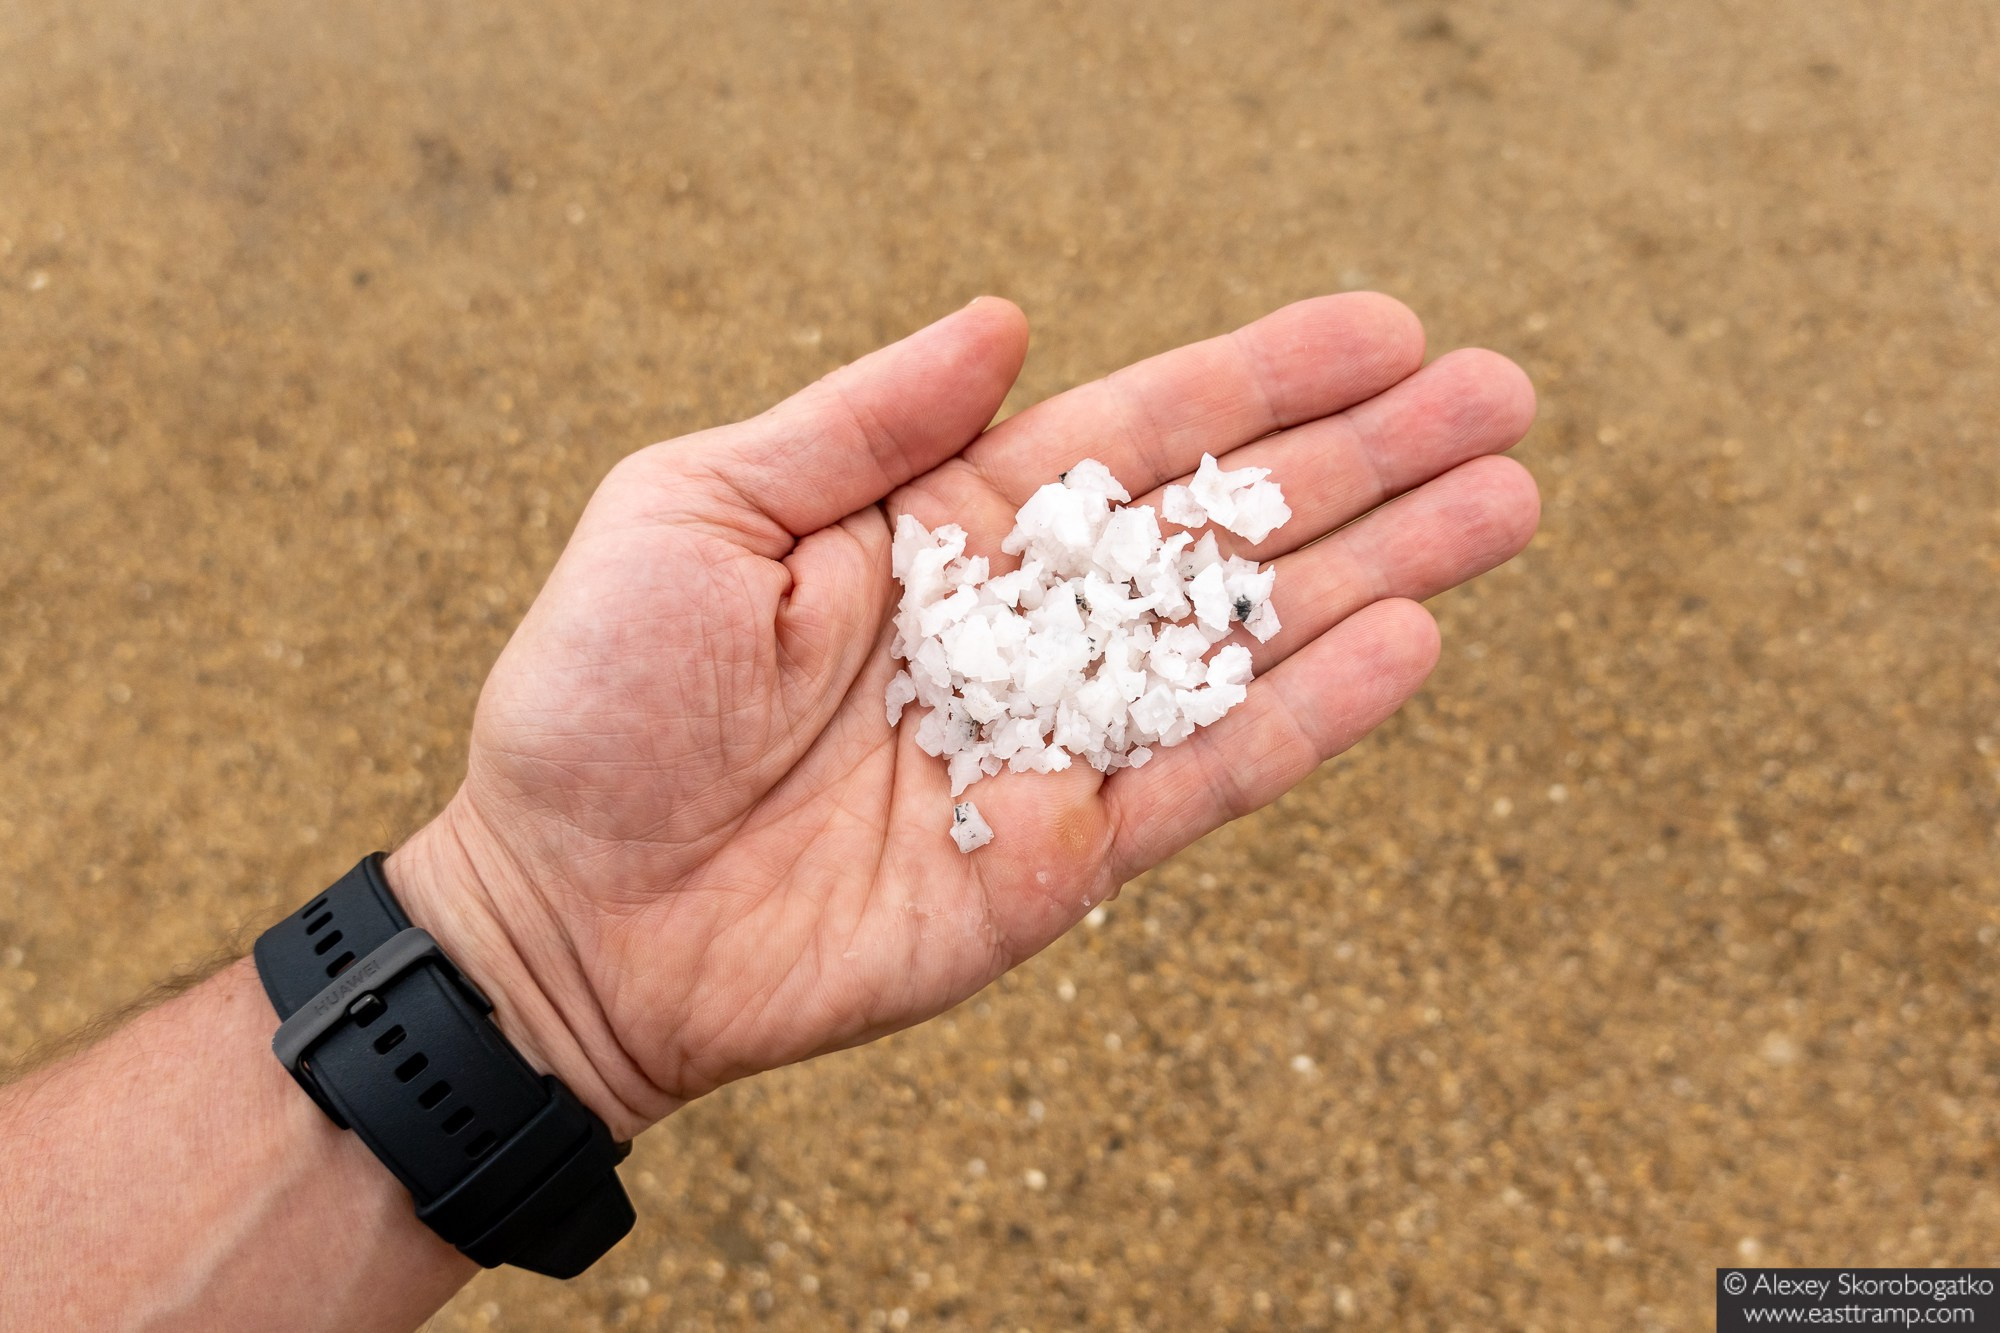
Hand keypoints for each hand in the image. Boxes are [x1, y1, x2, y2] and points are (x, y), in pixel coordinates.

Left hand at [388, 294, 1538, 1138]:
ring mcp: (1052, 743)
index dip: (1264, 381)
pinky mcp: (1061, 859)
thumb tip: (1009, 321)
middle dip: (1367, 462)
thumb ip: (863, 421)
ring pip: (1246, 642)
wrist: (568, 915)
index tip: (1385, 330)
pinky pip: (1205, 777)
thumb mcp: (696, 507)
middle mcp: (1022, 626)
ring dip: (1382, 573)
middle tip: (1505, 399)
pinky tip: (1411, 646)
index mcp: (943, 524)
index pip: (1138, 433)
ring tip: (1508, 505)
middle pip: (1224, 525)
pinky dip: (1306, 718)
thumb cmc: (597, 699)